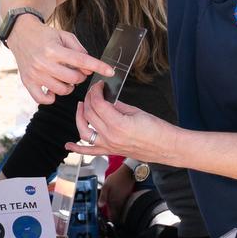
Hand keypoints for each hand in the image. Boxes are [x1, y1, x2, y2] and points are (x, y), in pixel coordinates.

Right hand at [6, 16, 111, 105]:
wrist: (21, 34)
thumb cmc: (45, 35)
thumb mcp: (65, 36)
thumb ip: (79, 50)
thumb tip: (89, 68)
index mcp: (54, 50)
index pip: (81, 61)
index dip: (98, 66)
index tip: (110, 72)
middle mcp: (43, 63)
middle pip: (73, 79)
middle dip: (81, 76)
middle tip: (78, 71)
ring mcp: (34, 74)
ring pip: (61, 90)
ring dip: (69, 86)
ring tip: (66, 78)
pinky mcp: (27, 82)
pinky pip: (43, 99)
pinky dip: (51, 98)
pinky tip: (53, 89)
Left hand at [66, 82, 180, 163]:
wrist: (168, 147)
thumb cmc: (158, 130)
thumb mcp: (136, 111)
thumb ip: (117, 106)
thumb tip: (106, 99)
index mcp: (118, 124)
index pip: (98, 104)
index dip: (95, 92)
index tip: (98, 86)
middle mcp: (110, 136)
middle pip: (90, 115)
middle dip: (88, 100)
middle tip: (93, 93)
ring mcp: (109, 146)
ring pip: (84, 131)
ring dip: (79, 118)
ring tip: (81, 107)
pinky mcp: (111, 152)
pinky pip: (90, 151)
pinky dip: (77, 149)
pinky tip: (68, 145)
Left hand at [98, 164, 135, 219]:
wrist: (128, 173)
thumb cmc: (117, 178)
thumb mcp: (106, 186)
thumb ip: (103, 197)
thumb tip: (100, 206)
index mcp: (114, 202)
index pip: (113, 216)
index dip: (110, 222)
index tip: (107, 225)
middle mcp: (120, 203)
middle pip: (117, 216)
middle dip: (113, 219)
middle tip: (109, 221)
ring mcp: (124, 200)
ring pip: (120, 211)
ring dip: (116, 214)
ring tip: (111, 215)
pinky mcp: (127, 197)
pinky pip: (122, 206)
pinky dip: (119, 207)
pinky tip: (115, 205)